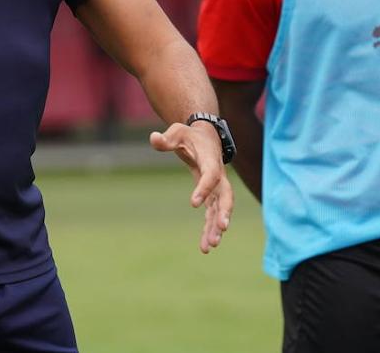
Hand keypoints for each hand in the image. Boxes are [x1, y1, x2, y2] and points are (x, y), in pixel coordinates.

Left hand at [149, 121, 233, 253]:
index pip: (211, 176)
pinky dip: (210, 229)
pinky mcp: (212, 196)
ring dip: (216, 227)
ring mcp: (217, 188)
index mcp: (210, 160)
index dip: (204, 189)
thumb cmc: (189, 135)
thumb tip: (153, 138)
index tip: (193, 203)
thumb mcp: (177, 131)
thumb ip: (166, 138)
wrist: (204, 137)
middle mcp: (218, 176)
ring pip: (220, 210)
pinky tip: (205, 246)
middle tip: (222, 228)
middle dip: (224, 212)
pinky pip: (213, 215)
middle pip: (226, 196)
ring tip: (210, 246)